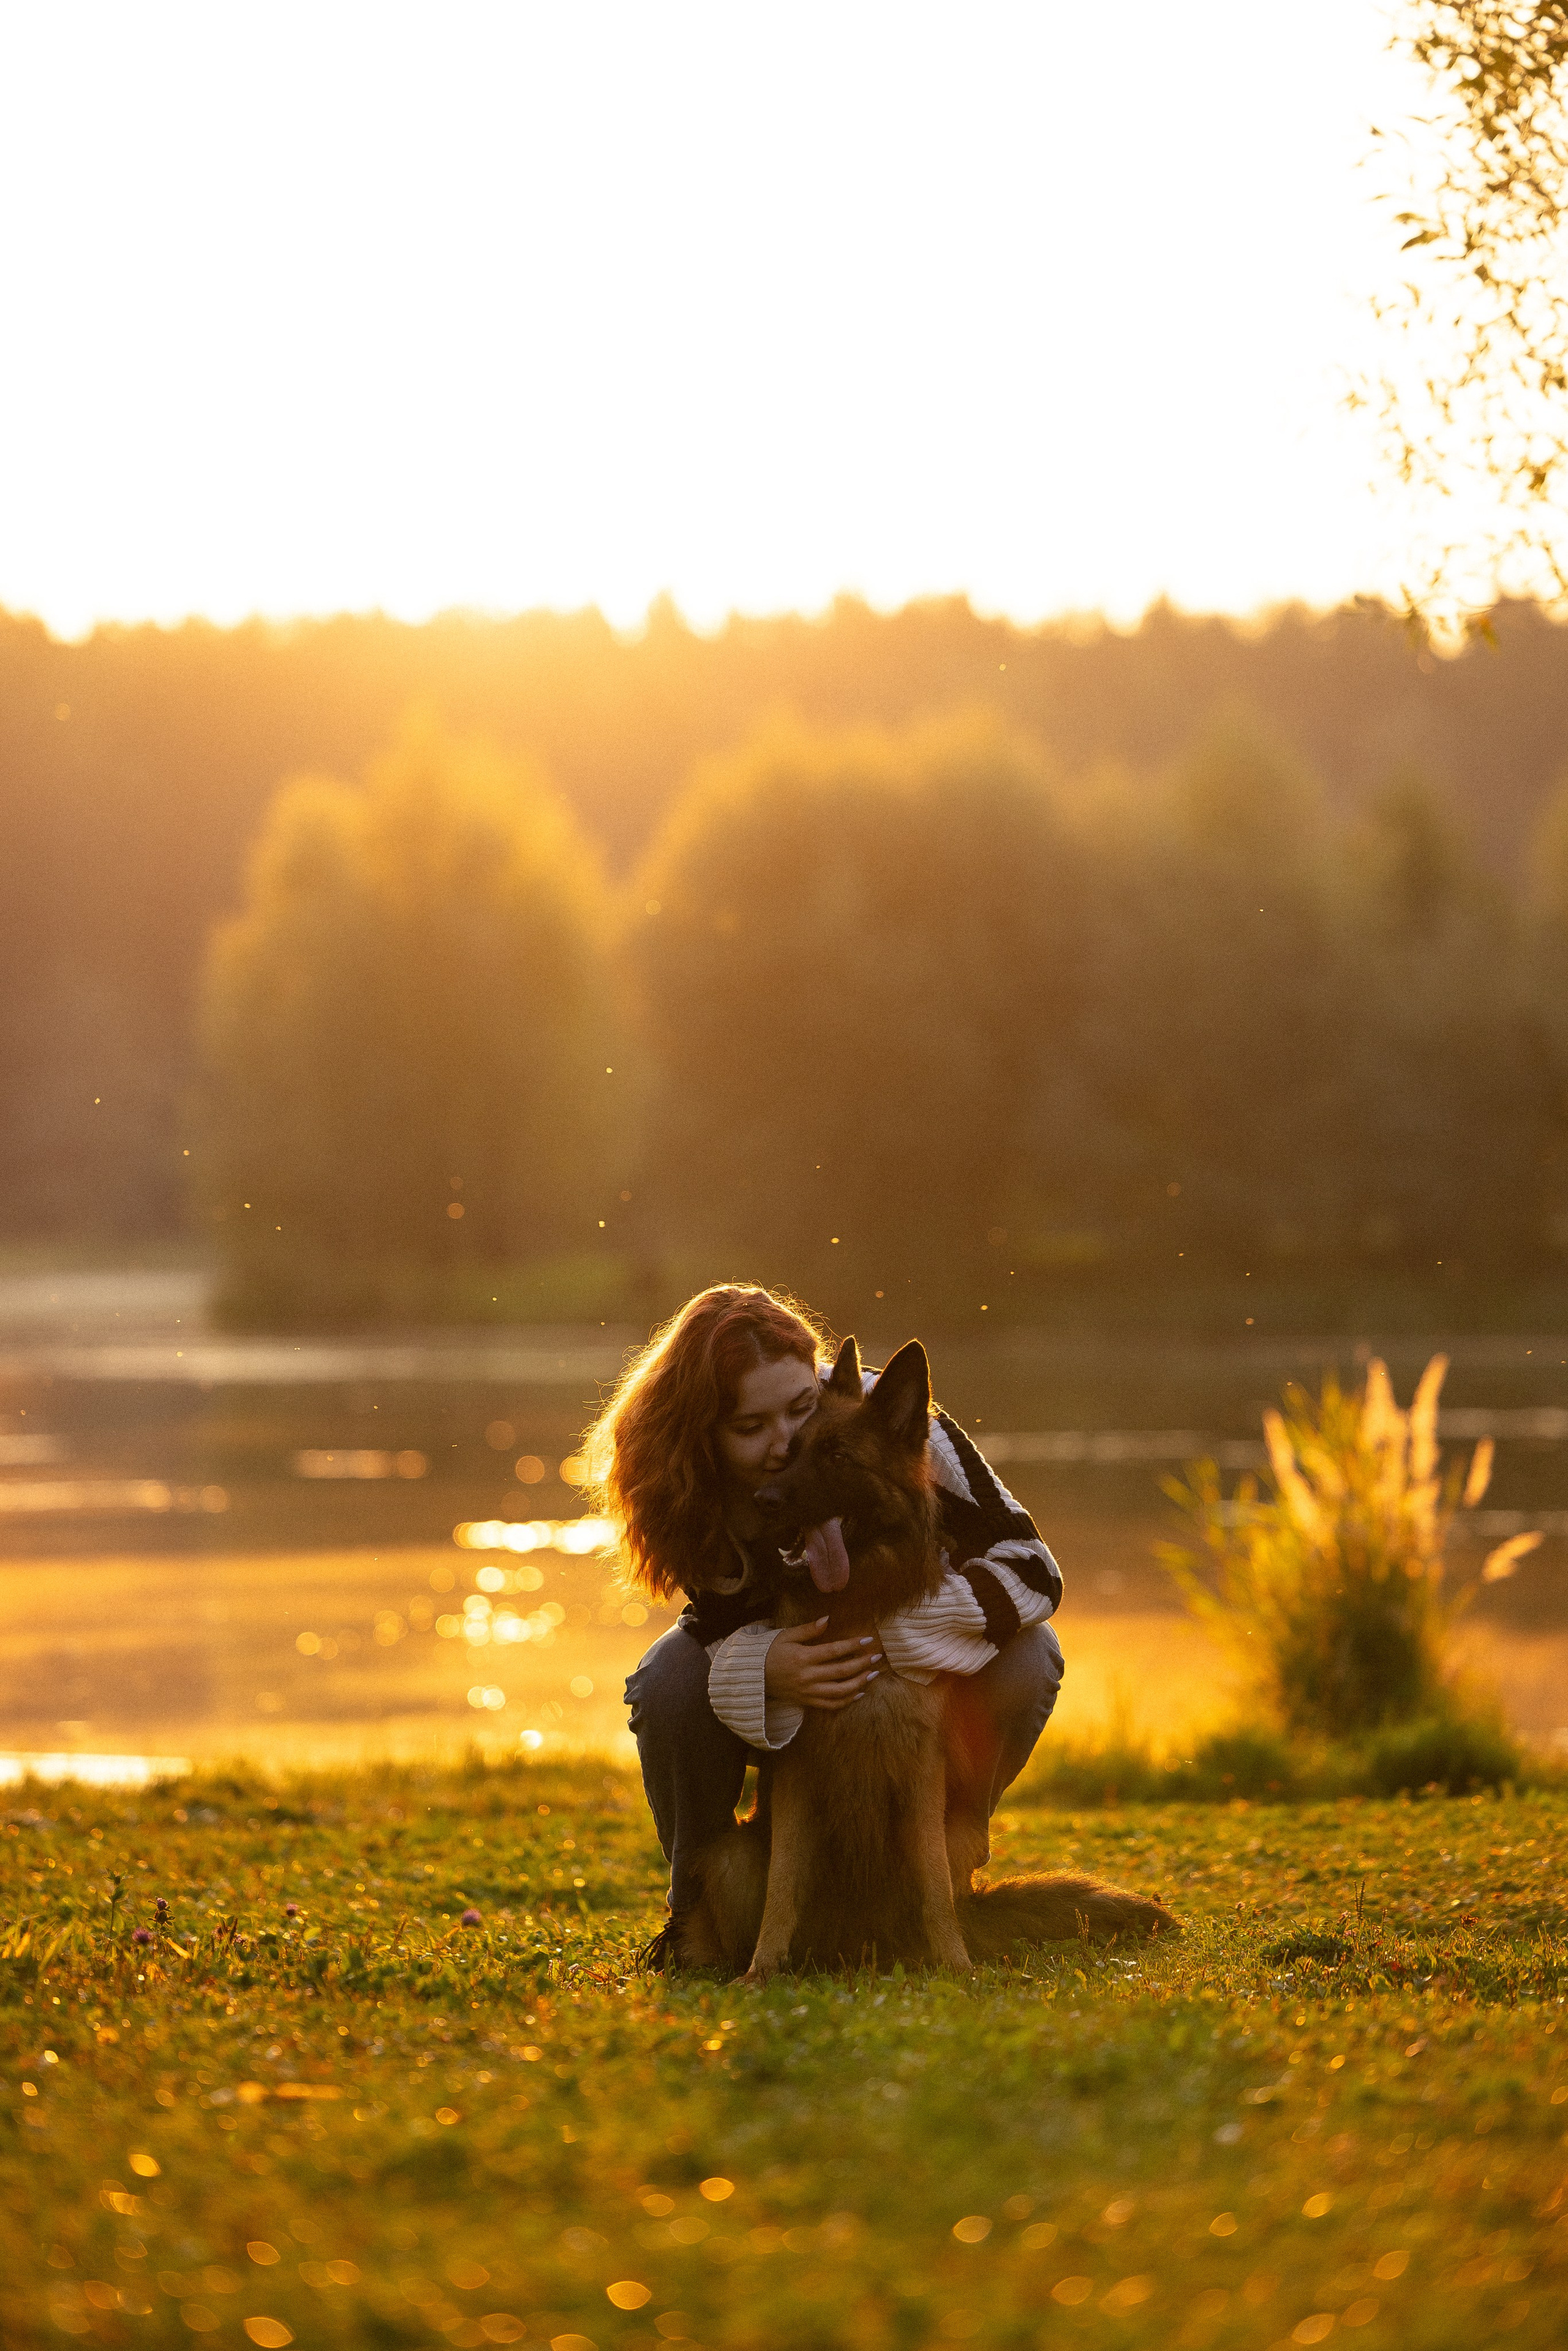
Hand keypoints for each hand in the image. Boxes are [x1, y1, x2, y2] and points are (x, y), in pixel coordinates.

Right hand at [764, 1619, 882, 1710]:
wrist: (754, 1676)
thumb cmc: (770, 1652)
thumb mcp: (786, 1636)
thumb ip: (808, 1629)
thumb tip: (827, 1619)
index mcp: (803, 1657)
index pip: (833, 1651)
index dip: (852, 1645)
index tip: (868, 1640)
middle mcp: (807, 1676)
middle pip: (841, 1671)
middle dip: (862, 1664)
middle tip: (876, 1657)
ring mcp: (808, 1692)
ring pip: (839, 1691)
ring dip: (859, 1683)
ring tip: (873, 1675)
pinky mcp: (807, 1702)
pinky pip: (831, 1705)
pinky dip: (847, 1701)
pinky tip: (859, 1693)